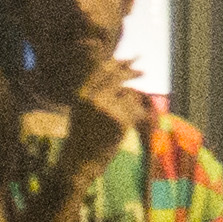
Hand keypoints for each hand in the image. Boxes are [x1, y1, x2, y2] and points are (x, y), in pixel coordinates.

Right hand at [58, 57, 149, 181]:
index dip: (118, 63)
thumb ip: (95, 92)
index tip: (130, 60)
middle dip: (132, 72)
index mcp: (82, 93)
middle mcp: (94, 98)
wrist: (79, 162)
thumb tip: (118, 77)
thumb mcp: (81, 110)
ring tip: (120, 119)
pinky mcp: (121, 121)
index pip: (103, 70)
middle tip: (143, 71)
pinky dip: (135, 115)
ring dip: (131, 102)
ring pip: (129, 94)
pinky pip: (134, 110)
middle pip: (118, 77)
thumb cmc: (81, 138)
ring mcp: (108, 109)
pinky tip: (124, 127)